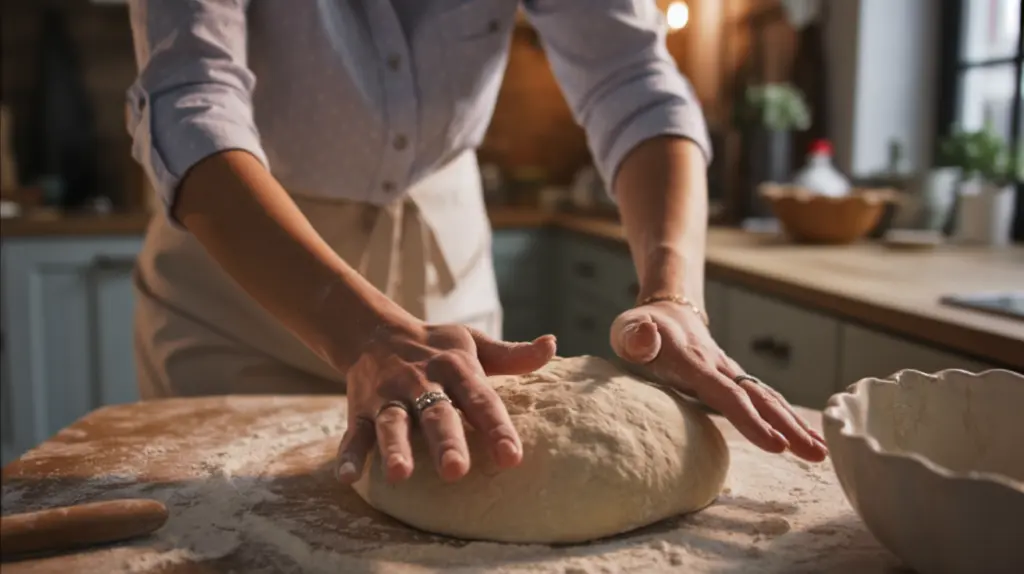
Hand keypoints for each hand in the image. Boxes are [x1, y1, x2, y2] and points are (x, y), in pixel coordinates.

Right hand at [334, 321, 556, 484]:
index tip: (511, 457)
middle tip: (456, 470)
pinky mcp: (360, 410)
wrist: (375, 330)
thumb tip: (551, 346)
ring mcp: (388, 397)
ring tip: (400, 474)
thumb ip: (512, 355)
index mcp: (455, 368)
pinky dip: (350, 455)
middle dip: (445, 442)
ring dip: (395, 448)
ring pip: (393, 424)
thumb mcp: (473, 343)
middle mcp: (421, 383)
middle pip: (435, 414)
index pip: (480, 399)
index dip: (496, 428)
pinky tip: (348, 477)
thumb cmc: (436, 347)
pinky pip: (355, 434)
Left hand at [610, 300, 827, 461]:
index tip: (775, 444)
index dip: (750, 419)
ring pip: (767, 398)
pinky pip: (764, 400)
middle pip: (758, 398)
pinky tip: (805, 439)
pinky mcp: (736, 380)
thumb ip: (634, 336)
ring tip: (820, 453)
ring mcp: (731, 373)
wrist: (667, 310)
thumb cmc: (640, 329)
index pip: (725, 393)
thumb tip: (644, 339)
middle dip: (787, 427)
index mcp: (693, 362)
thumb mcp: (627, 329)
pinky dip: (787, 417)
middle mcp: (719, 367)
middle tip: (815, 455)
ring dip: (794, 424)